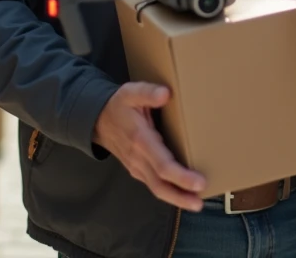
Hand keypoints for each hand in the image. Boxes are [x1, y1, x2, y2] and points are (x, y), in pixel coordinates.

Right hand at [93, 82, 206, 210]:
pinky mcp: (137, 169)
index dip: (181, 176)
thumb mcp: (131, 92)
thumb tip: (165, 94)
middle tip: (199, 203)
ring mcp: (136, 166)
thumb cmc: (118, 105)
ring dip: (176, 198)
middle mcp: (138, 158)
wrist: (96, 119)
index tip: (199, 182)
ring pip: (156, 188)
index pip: (162, 165)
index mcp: (140, 140)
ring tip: (195, 203)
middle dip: (180, 196)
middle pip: (160, 184)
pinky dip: (168, 192)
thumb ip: (148, 92)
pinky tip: (182, 193)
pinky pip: (153, 184)